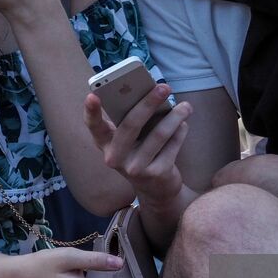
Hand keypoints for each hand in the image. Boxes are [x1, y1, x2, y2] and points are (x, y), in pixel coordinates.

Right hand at [85, 83, 189, 205]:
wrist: (156, 189)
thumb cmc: (141, 152)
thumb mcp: (131, 139)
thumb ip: (134, 119)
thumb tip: (153, 93)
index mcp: (105, 144)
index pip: (94, 126)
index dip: (91, 112)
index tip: (92, 95)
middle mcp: (115, 158)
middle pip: (131, 124)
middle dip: (149, 102)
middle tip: (164, 87)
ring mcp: (135, 168)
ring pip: (158, 134)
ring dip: (174, 117)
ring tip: (185, 106)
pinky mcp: (156, 174)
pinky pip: (172, 145)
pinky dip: (180, 132)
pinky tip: (184, 124)